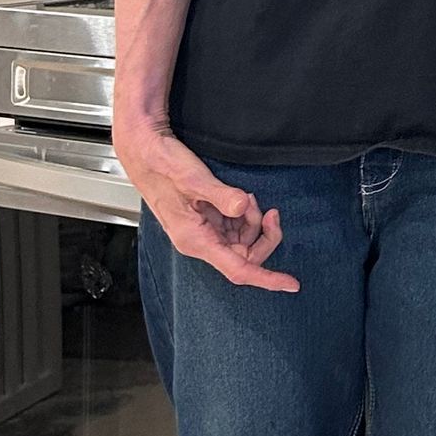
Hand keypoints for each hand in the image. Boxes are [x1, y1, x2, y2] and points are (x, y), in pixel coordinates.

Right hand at [113, 118, 298, 290]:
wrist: (145, 151)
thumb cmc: (160, 166)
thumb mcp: (194, 179)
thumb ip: (221, 196)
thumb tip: (242, 208)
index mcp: (195, 240)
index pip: (238, 269)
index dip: (266, 279)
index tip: (290, 284)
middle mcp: (200, 241)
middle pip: (246, 255)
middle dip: (262, 234)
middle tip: (268, 212)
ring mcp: (204, 231)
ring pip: (243, 240)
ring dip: (253, 220)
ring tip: (246, 198)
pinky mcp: (207, 219)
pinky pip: (235, 227)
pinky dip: (244, 214)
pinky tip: (240, 199)